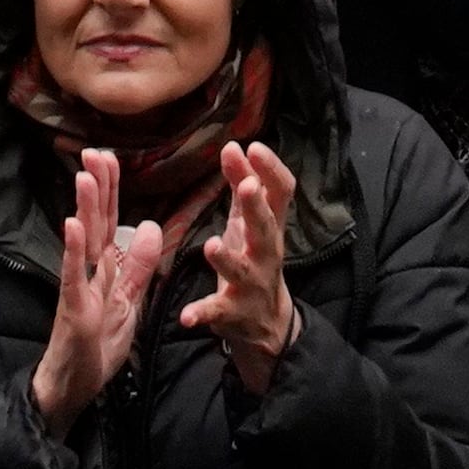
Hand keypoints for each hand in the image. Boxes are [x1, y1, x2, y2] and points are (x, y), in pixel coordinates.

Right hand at [31, 147, 168, 426]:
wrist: (75, 385)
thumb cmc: (97, 343)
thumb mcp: (129, 300)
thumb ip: (138, 265)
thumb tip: (148, 225)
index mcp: (105, 268)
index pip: (110, 221)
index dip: (112, 189)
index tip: (110, 156)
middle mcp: (89, 271)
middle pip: (96, 222)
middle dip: (97, 186)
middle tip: (94, 151)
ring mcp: (79, 287)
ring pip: (84, 242)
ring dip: (85, 208)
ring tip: (84, 176)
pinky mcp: (74, 307)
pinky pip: (74, 275)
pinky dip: (73, 250)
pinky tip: (72, 225)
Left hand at [178, 141, 303, 393]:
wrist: (266, 321)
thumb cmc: (255, 257)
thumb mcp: (249, 221)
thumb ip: (241, 183)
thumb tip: (232, 146)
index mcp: (270, 226)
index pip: (281, 192)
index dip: (270, 169)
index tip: (253, 146)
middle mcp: (267, 253)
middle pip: (266, 227)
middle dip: (256, 207)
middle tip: (246, 186)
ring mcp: (252, 284)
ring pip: (241, 270)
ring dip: (227, 258)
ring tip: (211, 245)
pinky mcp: (233, 313)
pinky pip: (217, 312)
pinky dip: (202, 313)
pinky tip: (186, 316)